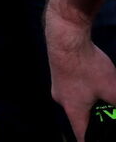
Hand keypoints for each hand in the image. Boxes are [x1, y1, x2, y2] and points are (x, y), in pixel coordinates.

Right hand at [47, 0, 115, 139]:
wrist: (66, 37)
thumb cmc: (87, 65)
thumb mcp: (112, 88)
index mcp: (73, 109)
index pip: (81, 134)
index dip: (91, 139)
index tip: (99, 138)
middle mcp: (61, 100)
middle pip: (80, 117)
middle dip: (95, 117)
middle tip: (108, 112)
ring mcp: (57, 85)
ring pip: (76, 100)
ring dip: (90, 100)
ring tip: (104, 91)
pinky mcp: (58, 72)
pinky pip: (72, 86)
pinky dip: (84, 87)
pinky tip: (93, 76)